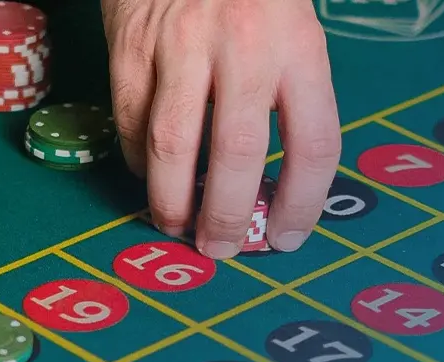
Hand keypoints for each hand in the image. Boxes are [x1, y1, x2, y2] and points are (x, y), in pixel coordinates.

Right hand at [102, 0, 341, 258]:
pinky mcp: (131, 45)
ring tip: (176, 225)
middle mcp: (243, 46)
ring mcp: (180, 45)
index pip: (314, 144)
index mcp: (299, 46)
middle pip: (239, 154)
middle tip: (223, 249)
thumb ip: (290, 97)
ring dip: (172, 201)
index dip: (304, 204)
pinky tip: (148, 173)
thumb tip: (274, 189)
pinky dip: (137, 158)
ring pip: (172, 145)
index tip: (288, 238)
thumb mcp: (293, 30)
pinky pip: (129, 119)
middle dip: (230, 217)